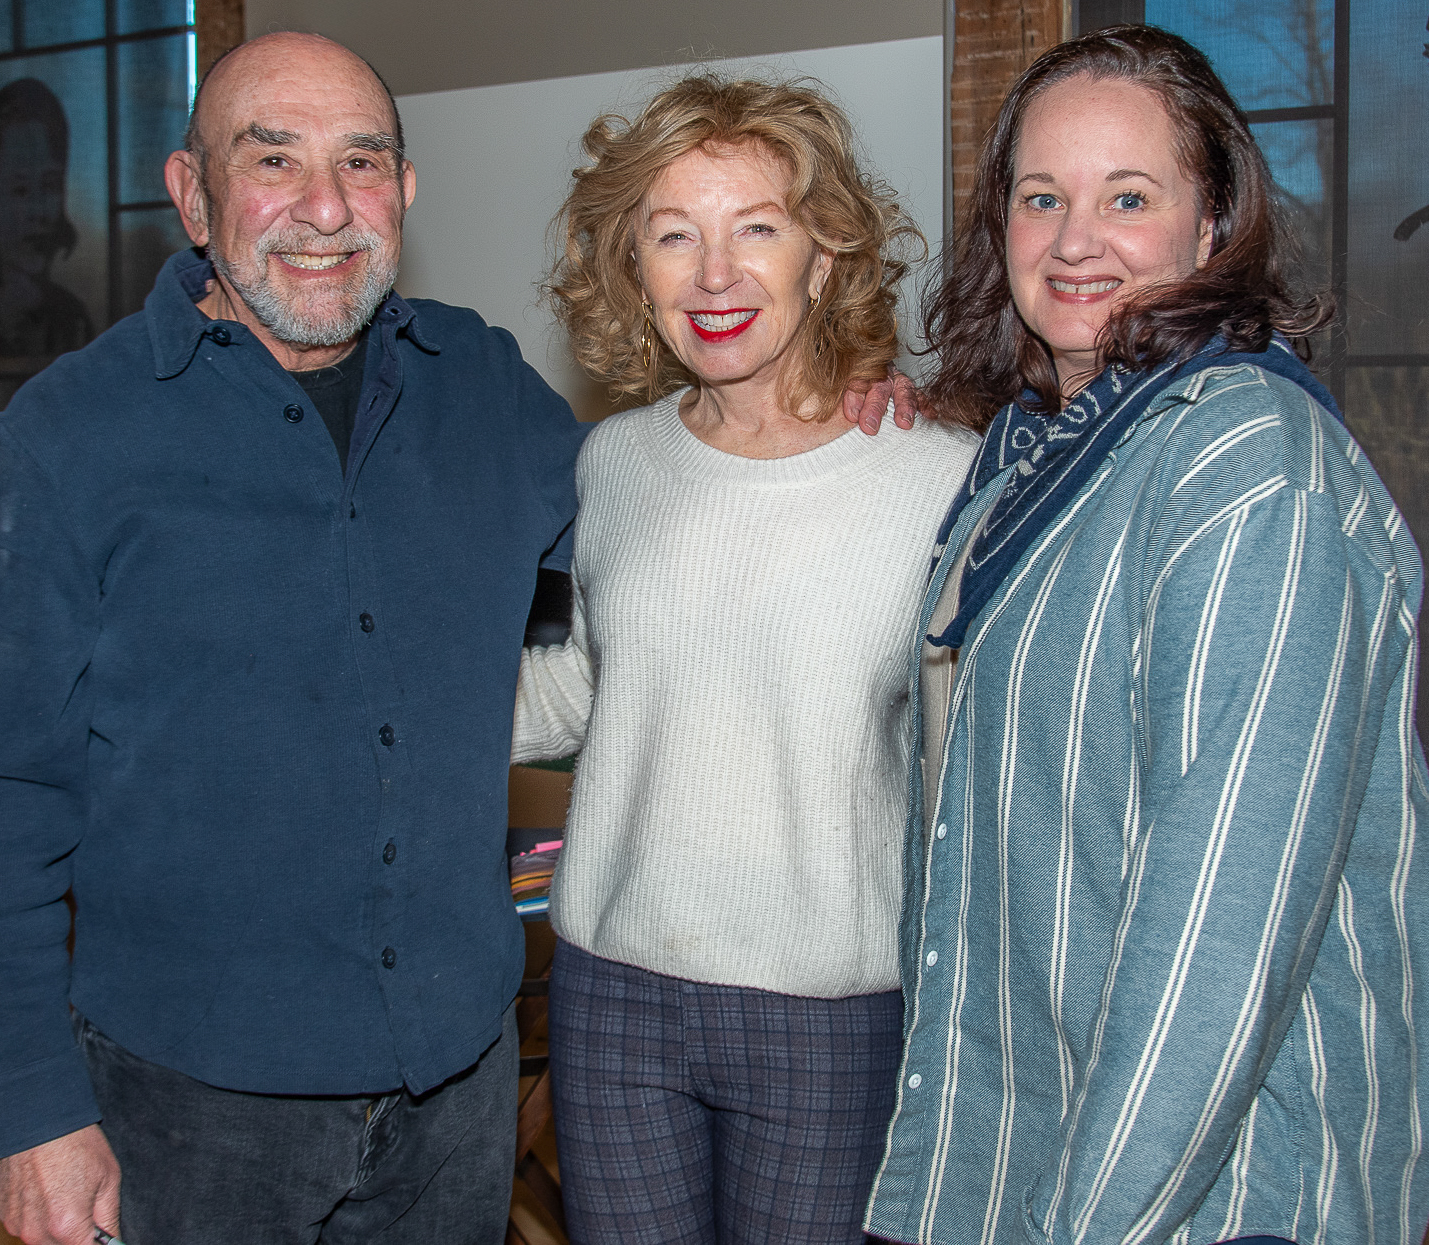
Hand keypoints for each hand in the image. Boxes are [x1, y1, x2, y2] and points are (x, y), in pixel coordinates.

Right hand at [0, 1126, 120, 1244]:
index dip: (100, 1244)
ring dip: (59, 1228)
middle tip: (87, 1205)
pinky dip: (40, 1217)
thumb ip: (109, 1219)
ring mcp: (18, 1226)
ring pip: (45, 1241)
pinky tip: (48, 1191)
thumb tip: (114, 1243)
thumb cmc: (78, 1145)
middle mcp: (37, 1233)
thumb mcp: (108, 1179)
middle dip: (79, 1235)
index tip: (103, 1235)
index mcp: (67, 1226)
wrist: (40, 1120)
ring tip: (67, 1193)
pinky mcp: (6, 1216)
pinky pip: (28, 1227)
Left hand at [842, 368, 921, 434]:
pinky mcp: (911, 390)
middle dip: (875, 407)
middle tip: (870, 426)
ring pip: (903, 390)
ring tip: (904, 423)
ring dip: (904, 406)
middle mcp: (881, 374)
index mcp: (861, 372)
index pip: (857, 382)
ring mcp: (898, 380)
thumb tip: (850, 415)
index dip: (854, 398)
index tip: (851, 416)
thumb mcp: (846, 386)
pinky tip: (931, 416)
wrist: (872, 370)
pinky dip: (925, 406)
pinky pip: (920, 396)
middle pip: (879, 388)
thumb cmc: (856, 385)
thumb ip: (849, 397)